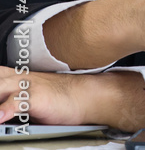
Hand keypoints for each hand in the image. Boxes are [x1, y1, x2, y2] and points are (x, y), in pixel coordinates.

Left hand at [0, 68, 144, 130]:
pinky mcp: (37, 98)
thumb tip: (4, 112)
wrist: (88, 96)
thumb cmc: (60, 98)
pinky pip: (16, 102)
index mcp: (12, 76)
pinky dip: (5, 109)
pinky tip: (1, 116)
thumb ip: (10, 101)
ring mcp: (25, 87)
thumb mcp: (28, 95)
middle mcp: (16, 79)